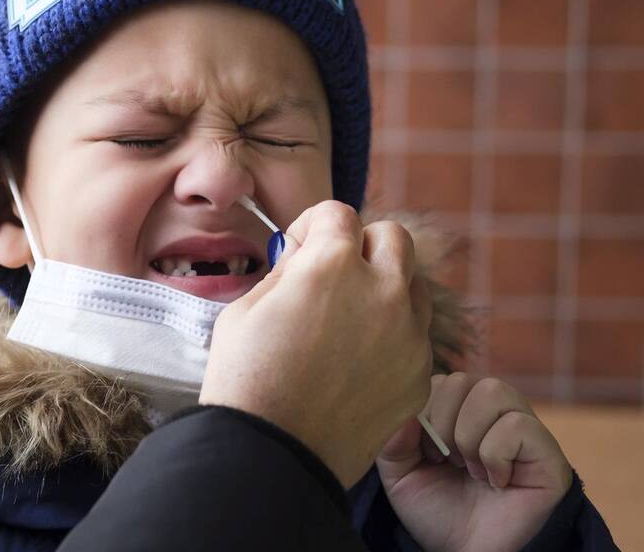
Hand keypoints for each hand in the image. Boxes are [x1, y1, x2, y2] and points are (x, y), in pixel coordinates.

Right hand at [200, 201, 433, 486]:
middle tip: (333, 275)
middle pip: (393, 236)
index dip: (312, 226)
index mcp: (332, 265)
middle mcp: (381, 291)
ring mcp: (408, 334)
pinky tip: (357, 360)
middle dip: (362, 246)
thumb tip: (304, 259)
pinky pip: (415, 335)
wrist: (273, 453)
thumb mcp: (246, 307)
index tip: (298, 249)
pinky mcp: (419, 373)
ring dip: (386, 287)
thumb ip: (286, 272)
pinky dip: (393, 336)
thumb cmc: (246, 378)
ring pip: (415, 284)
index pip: (338, 212)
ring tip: (350, 317)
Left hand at [377, 373, 572, 551]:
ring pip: (493, 391)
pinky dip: (495, 456)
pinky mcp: (548, 452)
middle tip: (449, 462)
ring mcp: (525, 429)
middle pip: (462, 379)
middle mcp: (495, 412)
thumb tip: (405, 409)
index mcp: (460, 409)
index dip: (424, 414)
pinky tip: (498, 482)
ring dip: (469, 436)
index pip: (437, 380)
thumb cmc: (438, 512)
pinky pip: (517, 425)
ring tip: (472, 471)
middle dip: (443, 424)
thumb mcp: (399, 473)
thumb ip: (392, 438)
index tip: (427, 454)